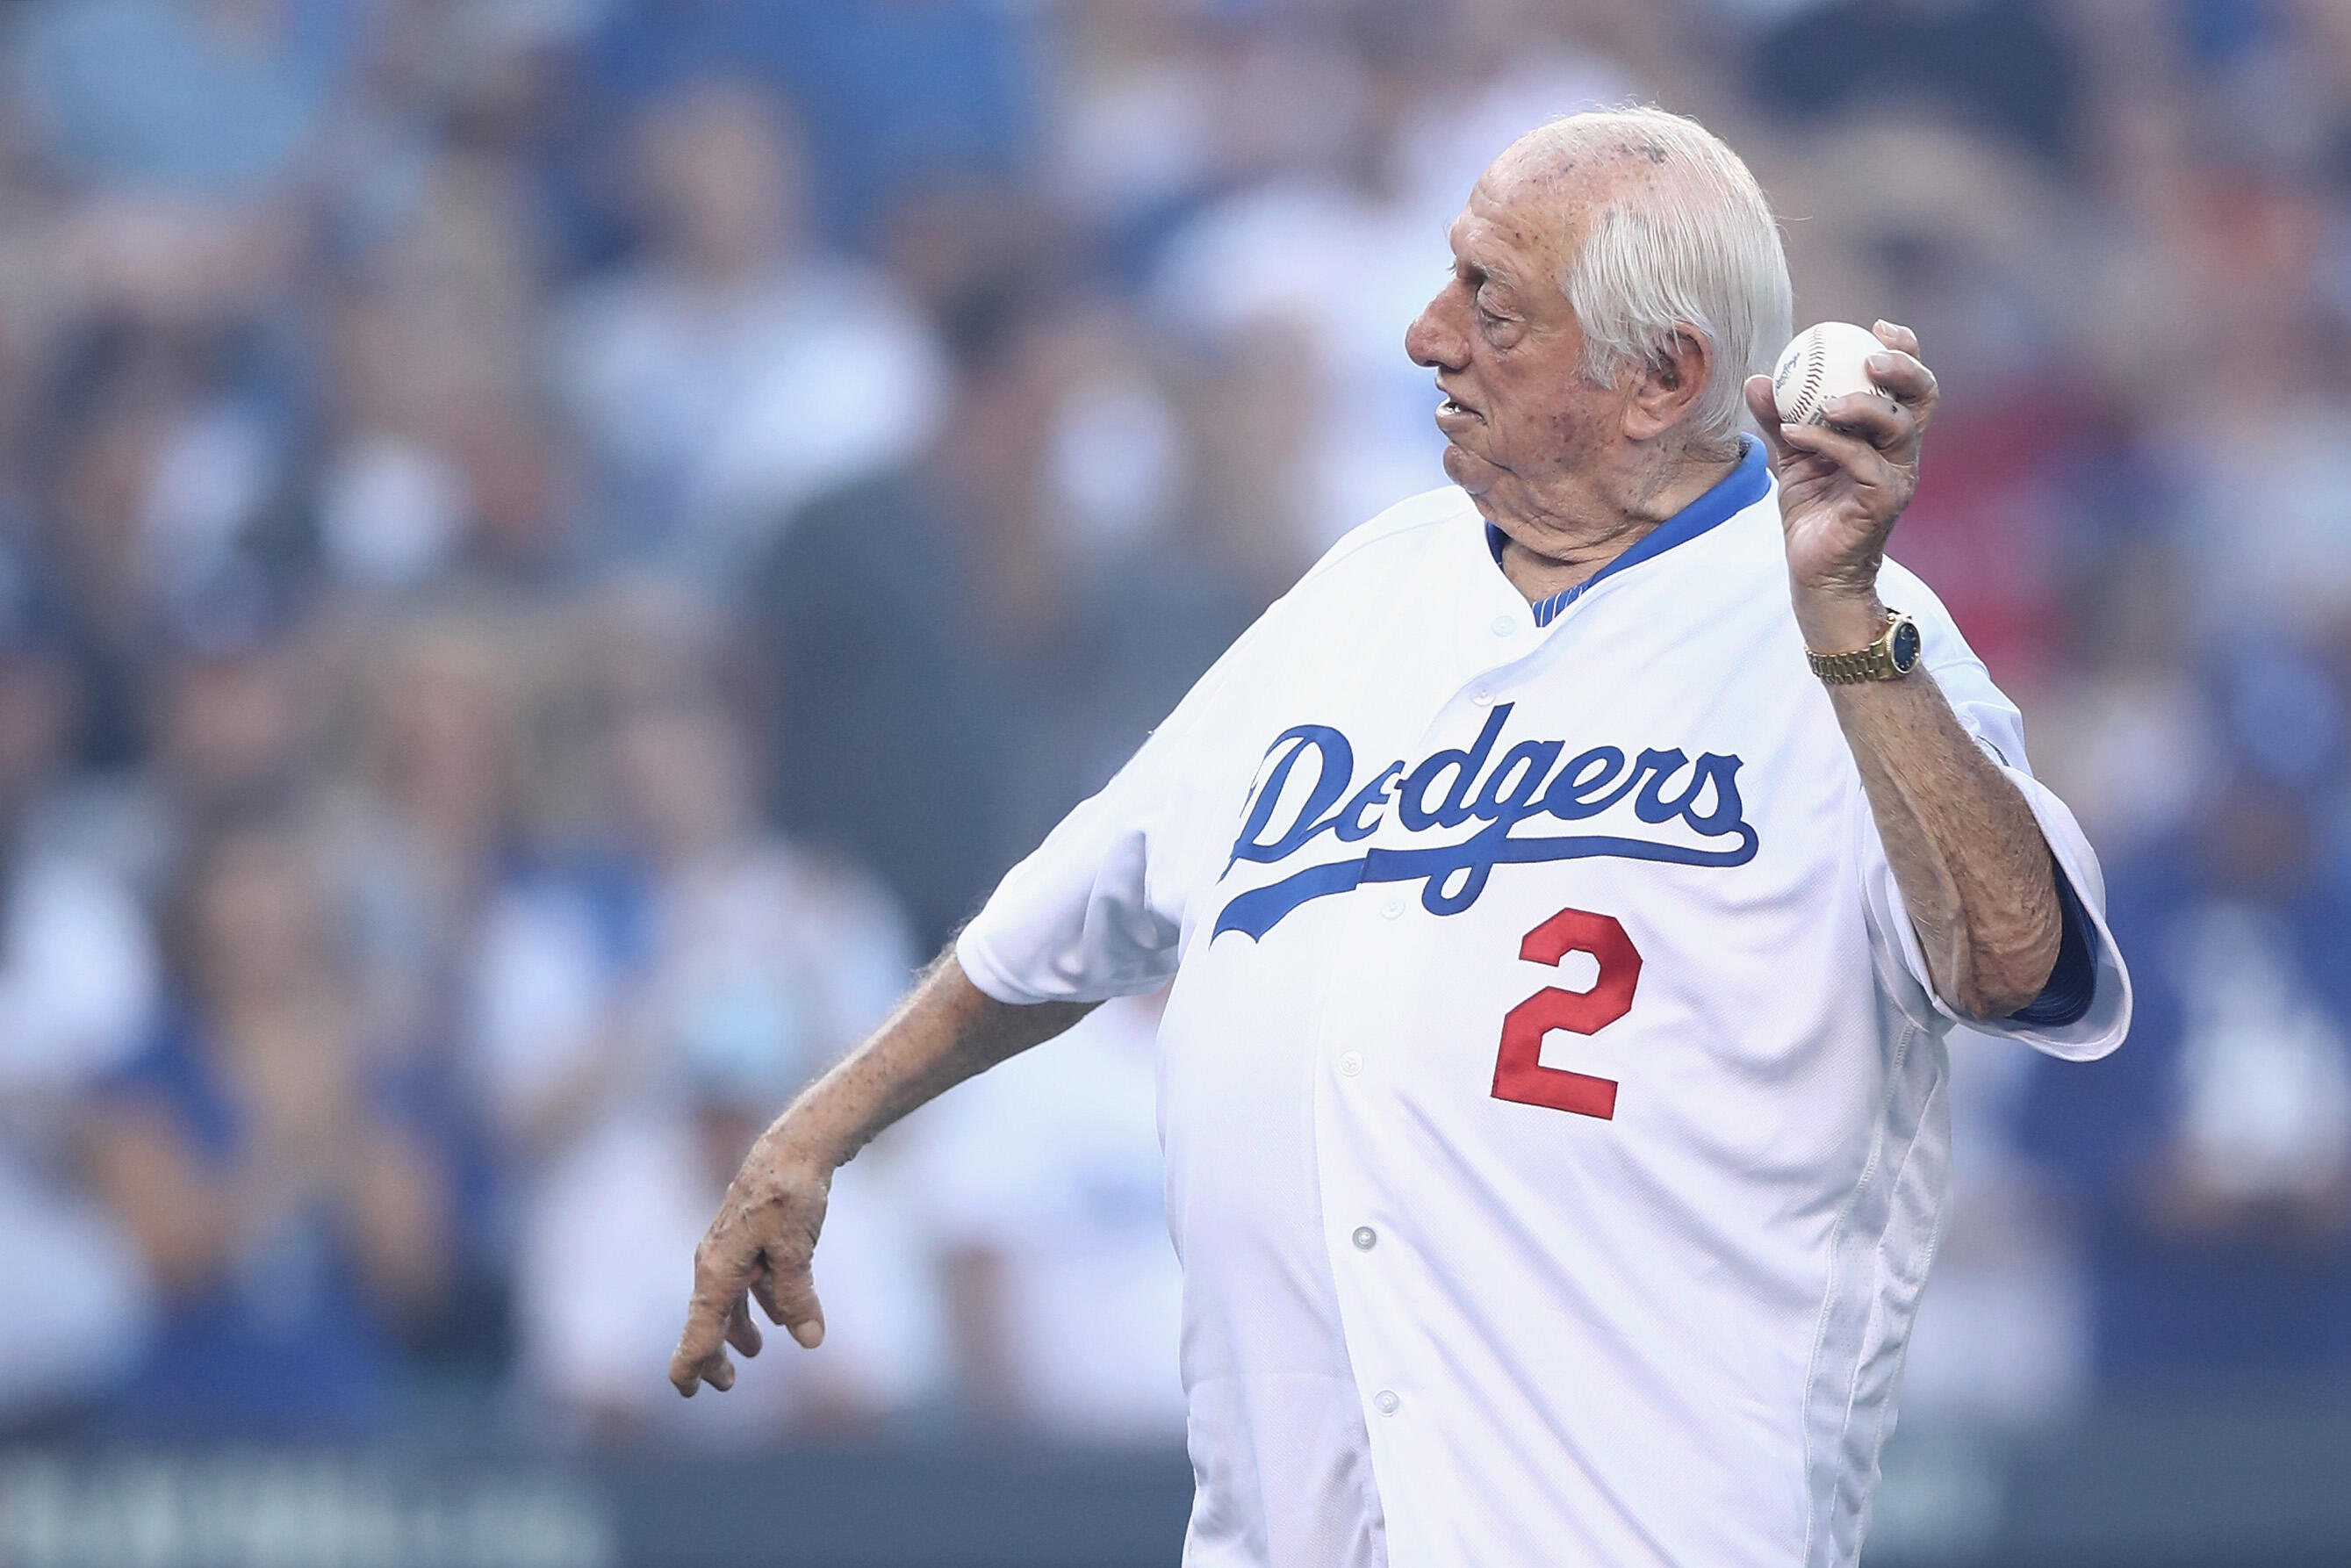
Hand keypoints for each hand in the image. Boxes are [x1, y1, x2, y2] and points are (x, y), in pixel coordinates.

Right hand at [669, 1126, 832, 1395]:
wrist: (794, 1145)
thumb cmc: (788, 1195)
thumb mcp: (796, 1252)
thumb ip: (798, 1298)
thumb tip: (809, 1343)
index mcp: (717, 1272)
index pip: (697, 1331)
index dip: (689, 1364)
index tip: (686, 1391)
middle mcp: (715, 1261)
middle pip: (708, 1319)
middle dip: (714, 1354)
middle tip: (725, 1386)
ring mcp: (730, 1247)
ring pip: (728, 1299)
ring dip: (738, 1328)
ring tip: (756, 1351)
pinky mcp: (749, 1234)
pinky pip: (746, 1278)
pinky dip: (759, 1299)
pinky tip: (781, 1314)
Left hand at [1741, 320, 1938, 651]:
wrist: (1815, 574)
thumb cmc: (1813, 515)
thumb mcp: (1793, 460)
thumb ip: (1779, 420)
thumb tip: (1755, 378)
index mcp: (1888, 436)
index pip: (1909, 385)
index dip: (1904, 351)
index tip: (1876, 326)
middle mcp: (1902, 453)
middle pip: (1923, 397)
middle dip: (1904, 368)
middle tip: (1872, 354)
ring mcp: (1897, 478)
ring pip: (1898, 427)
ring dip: (1862, 405)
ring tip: (1826, 401)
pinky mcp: (1883, 503)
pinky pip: (1860, 461)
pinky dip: (1826, 442)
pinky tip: (1794, 433)